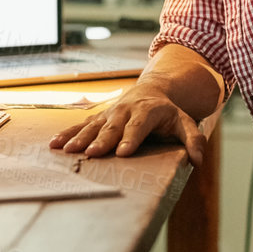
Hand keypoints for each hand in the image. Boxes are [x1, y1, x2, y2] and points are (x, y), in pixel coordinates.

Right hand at [49, 88, 207, 168]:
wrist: (152, 90)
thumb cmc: (169, 112)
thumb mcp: (185, 122)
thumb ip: (193, 140)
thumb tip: (198, 161)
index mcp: (147, 112)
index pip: (138, 127)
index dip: (130, 139)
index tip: (122, 153)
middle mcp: (125, 111)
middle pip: (112, 127)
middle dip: (102, 140)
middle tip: (92, 154)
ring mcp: (109, 113)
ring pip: (93, 126)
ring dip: (79, 138)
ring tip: (66, 150)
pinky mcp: (98, 117)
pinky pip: (81, 125)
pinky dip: (67, 134)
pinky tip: (54, 144)